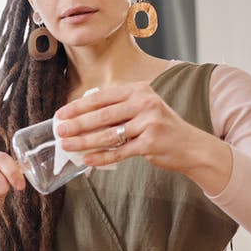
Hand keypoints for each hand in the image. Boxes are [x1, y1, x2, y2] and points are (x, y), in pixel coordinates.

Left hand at [53, 82, 220, 176]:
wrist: (191, 146)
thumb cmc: (160, 127)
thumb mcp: (143, 108)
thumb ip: (118, 109)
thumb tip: (81, 117)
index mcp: (139, 90)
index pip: (101, 97)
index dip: (78, 107)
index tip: (60, 114)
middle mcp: (145, 103)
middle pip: (102, 116)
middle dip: (77, 124)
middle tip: (59, 131)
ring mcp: (149, 123)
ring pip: (108, 135)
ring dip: (84, 142)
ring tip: (67, 146)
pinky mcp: (150, 143)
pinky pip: (119, 152)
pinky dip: (101, 157)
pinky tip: (86, 160)